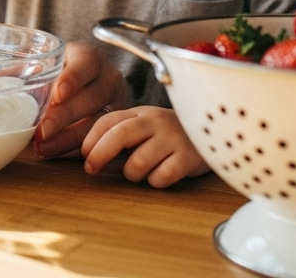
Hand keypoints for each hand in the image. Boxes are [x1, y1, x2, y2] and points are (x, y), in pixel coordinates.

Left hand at [33, 42, 127, 157]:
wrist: (87, 83)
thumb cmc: (59, 72)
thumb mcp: (44, 63)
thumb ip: (21, 71)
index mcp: (89, 57)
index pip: (86, 63)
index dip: (73, 78)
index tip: (57, 93)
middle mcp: (108, 79)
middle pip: (92, 97)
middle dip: (65, 116)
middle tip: (41, 131)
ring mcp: (115, 104)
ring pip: (98, 123)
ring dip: (68, 138)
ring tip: (42, 148)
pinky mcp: (114, 127)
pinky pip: (98, 140)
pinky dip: (74, 149)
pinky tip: (54, 152)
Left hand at [80, 106, 208, 187]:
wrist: (214, 134)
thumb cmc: (167, 135)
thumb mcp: (144, 126)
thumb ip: (117, 133)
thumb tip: (82, 151)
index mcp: (140, 114)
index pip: (108, 120)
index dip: (91, 139)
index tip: (83, 155)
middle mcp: (155, 122)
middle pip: (120, 135)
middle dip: (100, 153)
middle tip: (91, 168)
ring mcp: (172, 139)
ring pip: (138, 162)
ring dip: (131, 173)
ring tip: (137, 173)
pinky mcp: (188, 158)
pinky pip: (161, 176)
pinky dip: (155, 181)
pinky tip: (160, 175)